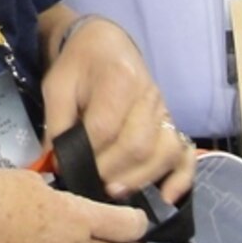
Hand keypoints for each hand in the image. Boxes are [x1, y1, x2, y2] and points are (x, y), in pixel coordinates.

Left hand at [42, 16, 193, 204]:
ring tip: (114, 192)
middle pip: (138, 144)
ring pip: (163, 153)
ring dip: (139, 178)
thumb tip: (56, 165)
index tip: (67, 167)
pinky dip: (180, 178)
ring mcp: (164, 111)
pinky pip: (185, 154)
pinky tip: (165, 197)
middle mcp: (149, 95)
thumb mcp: (57, 86)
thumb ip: (56, 123)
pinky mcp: (172, 125)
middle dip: (111, 171)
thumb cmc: (78, 66)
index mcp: (119, 78)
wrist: (105, 45)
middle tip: (89, 184)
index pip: (106, 126)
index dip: (86, 153)